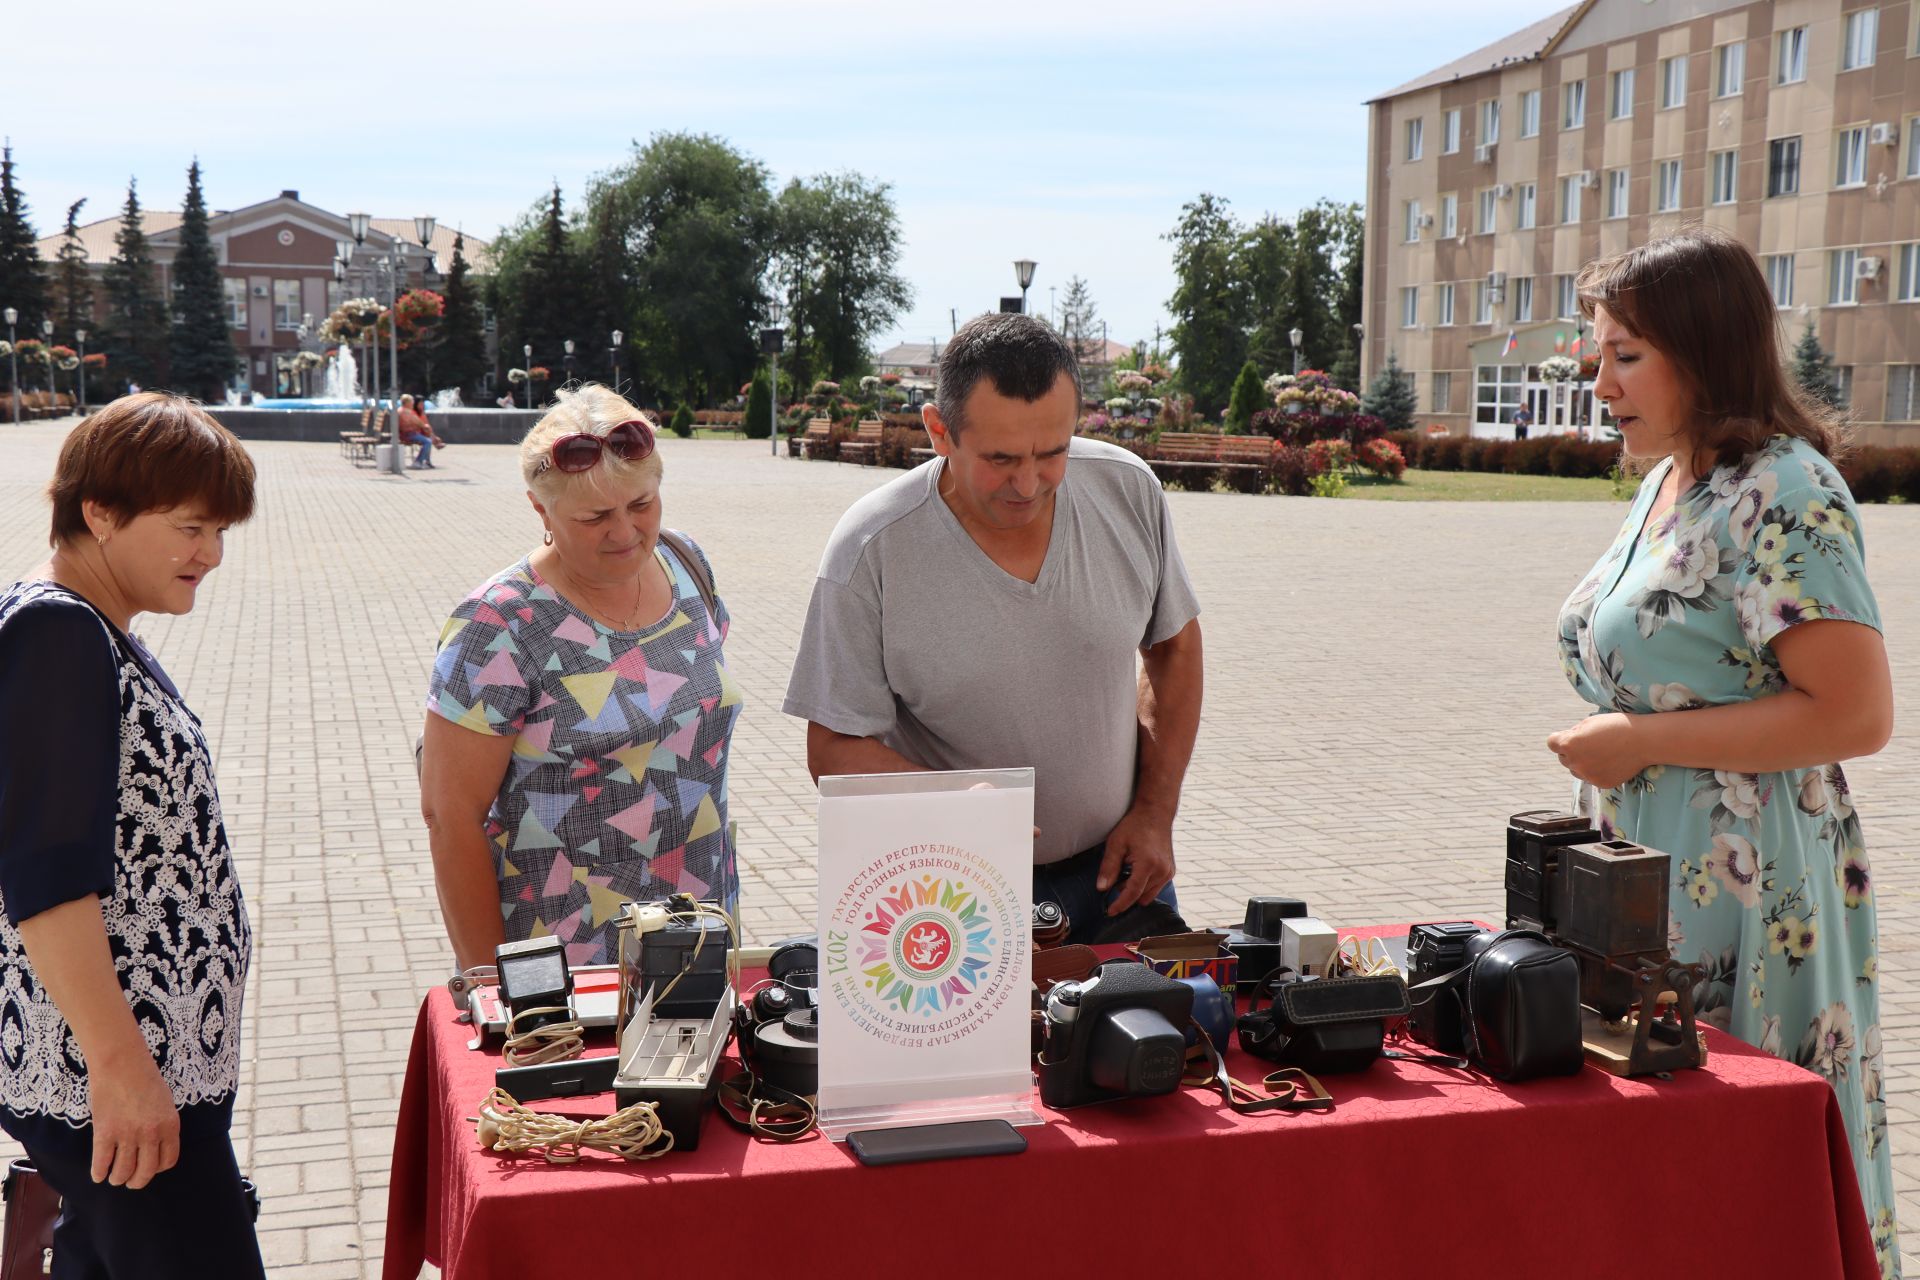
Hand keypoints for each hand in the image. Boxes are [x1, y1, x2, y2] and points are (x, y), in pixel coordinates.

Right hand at [86, 1051, 179, 1188]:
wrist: (121, 1063)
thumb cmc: (144, 1079)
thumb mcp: (165, 1103)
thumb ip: (162, 1125)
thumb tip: (154, 1147)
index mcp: (170, 1126)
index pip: (168, 1161)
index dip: (157, 1169)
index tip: (149, 1168)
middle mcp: (151, 1134)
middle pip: (146, 1172)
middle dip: (137, 1181)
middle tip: (130, 1182)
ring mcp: (127, 1135)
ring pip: (123, 1171)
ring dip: (117, 1179)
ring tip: (113, 1177)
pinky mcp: (105, 1133)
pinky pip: (101, 1163)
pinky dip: (99, 1173)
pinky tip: (98, 1174)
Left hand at [1098, 807, 1175, 915]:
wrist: (1155, 814)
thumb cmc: (1134, 826)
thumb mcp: (1116, 844)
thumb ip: (1108, 867)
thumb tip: (1101, 888)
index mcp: (1148, 864)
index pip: (1132, 893)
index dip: (1120, 905)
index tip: (1110, 912)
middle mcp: (1162, 871)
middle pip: (1140, 896)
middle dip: (1125, 894)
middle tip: (1116, 878)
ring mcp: (1168, 872)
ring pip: (1148, 895)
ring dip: (1136, 891)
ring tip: (1127, 872)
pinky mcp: (1170, 872)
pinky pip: (1155, 888)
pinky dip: (1144, 886)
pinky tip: (1137, 871)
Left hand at [1546, 713, 1645, 788]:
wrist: (1643, 741)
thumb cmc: (1616, 726)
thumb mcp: (1589, 722)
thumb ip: (1573, 733)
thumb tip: (1565, 741)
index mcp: (1569, 744)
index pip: (1552, 743)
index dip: (1560, 738)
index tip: (1571, 736)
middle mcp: (1575, 763)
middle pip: (1563, 758)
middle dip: (1572, 751)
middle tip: (1592, 743)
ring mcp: (1588, 775)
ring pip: (1576, 770)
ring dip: (1583, 762)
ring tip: (1602, 752)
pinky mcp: (1600, 784)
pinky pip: (1591, 777)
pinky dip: (1597, 771)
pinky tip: (1611, 761)